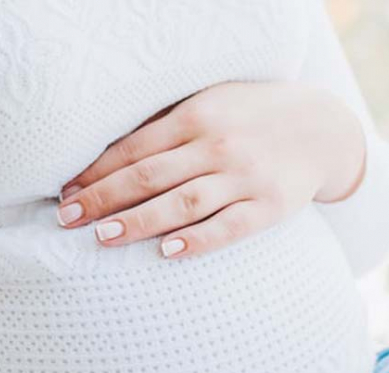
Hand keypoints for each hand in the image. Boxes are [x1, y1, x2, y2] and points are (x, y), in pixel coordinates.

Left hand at [55, 81, 366, 258]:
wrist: (323, 127)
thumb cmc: (248, 118)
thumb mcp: (209, 106)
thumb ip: (165, 128)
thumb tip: (103, 159)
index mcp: (196, 117)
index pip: (134, 149)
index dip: (96, 173)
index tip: (65, 194)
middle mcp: (217, 145)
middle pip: (149, 176)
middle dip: (103, 198)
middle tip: (68, 220)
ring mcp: (245, 176)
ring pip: (183, 202)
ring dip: (139, 221)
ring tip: (103, 236)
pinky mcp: (269, 206)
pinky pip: (229, 227)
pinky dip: (198, 240)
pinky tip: (167, 252)